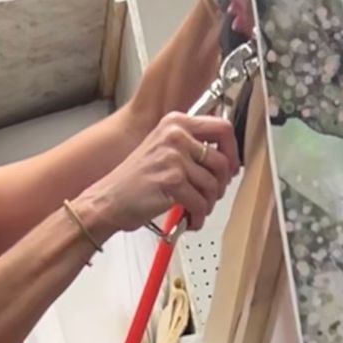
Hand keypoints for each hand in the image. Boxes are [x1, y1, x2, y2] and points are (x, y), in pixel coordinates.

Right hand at [84, 110, 238, 237]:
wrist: (108, 200)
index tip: (231, 167)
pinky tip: (189, 220)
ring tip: (196, 210)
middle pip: (222, 160)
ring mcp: (174, 158)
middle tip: (211, 196)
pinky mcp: (172, 181)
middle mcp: (176, 135)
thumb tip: (225, 158)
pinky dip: (198, 217)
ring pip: (213, 185)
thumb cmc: (134, 181)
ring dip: (208, 204)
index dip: (233, 152)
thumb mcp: (163, 149)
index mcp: (176, 122)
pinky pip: (200, 203)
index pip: (222, 127)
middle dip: (221, 185)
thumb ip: (191, 146)